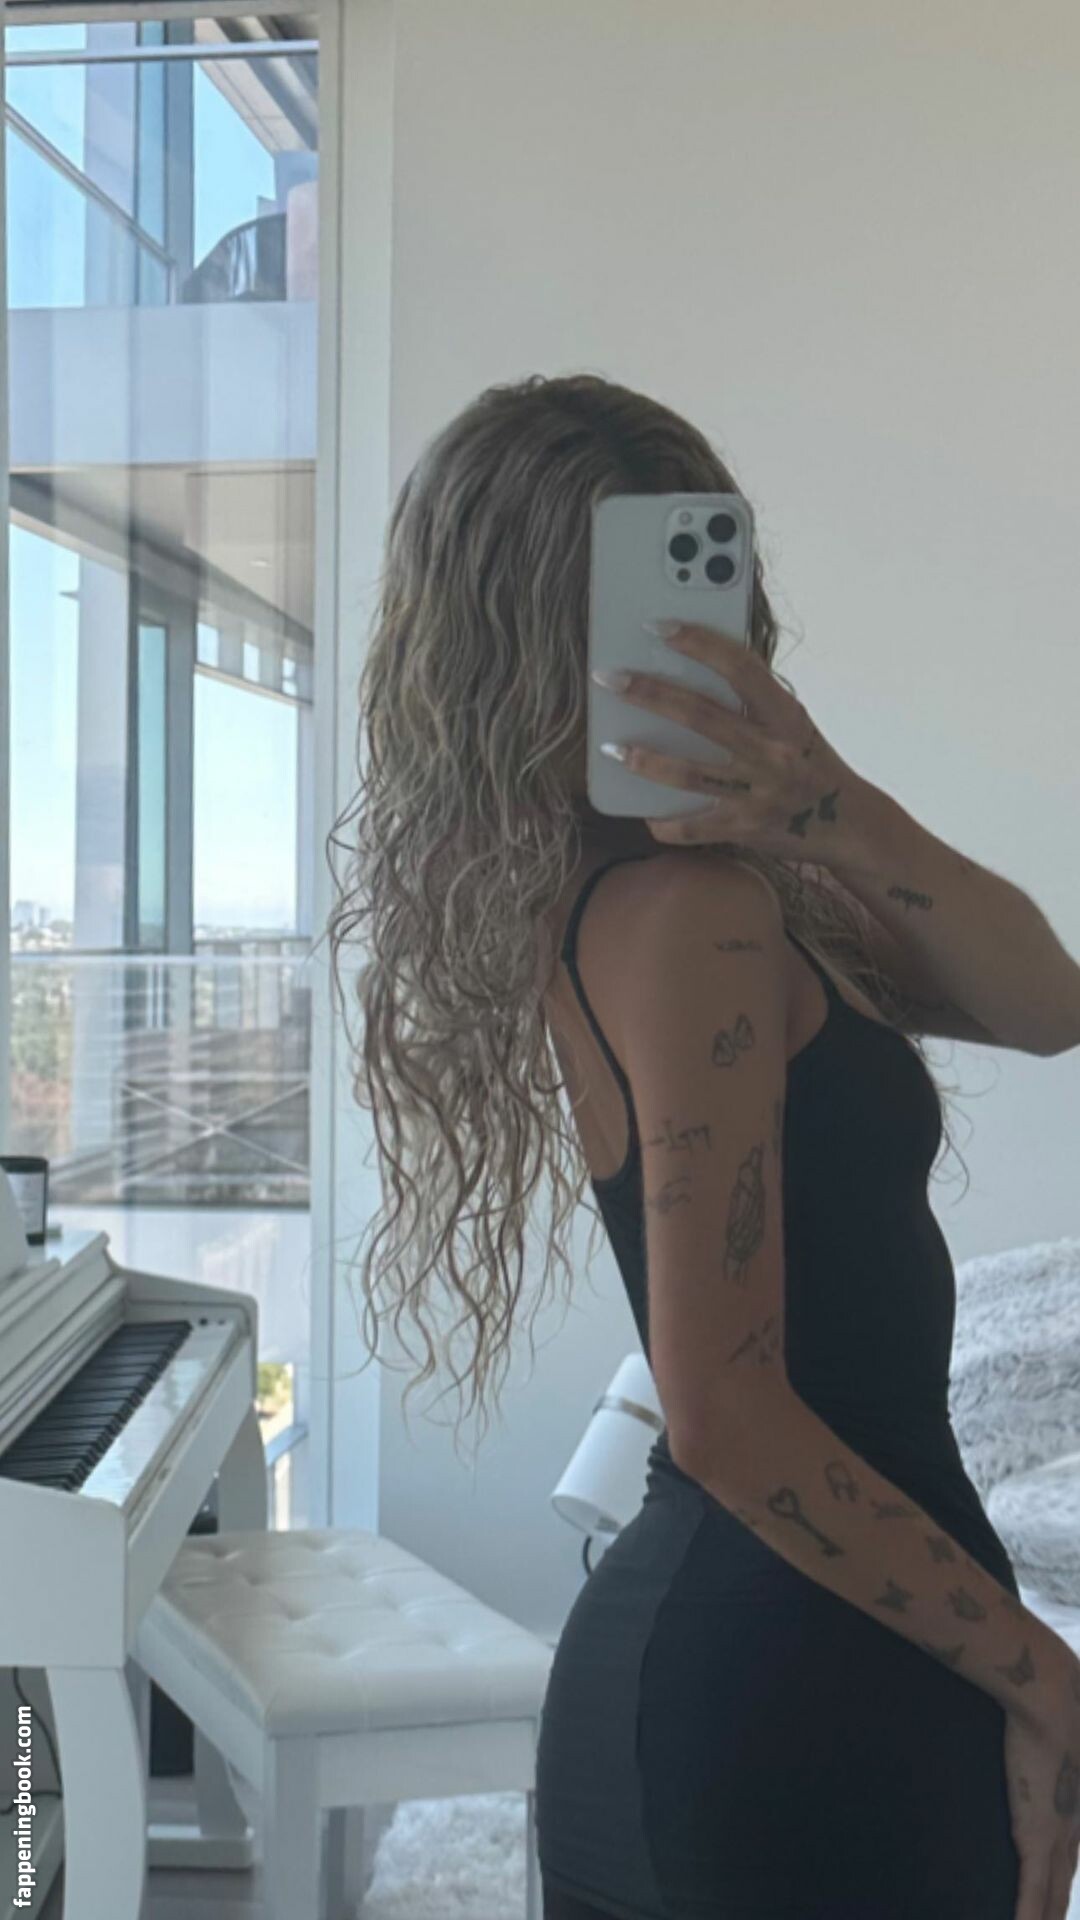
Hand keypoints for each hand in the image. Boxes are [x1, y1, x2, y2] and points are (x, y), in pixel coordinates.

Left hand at [597, 620, 867, 862]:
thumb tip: (695, 668)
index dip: (698, 642)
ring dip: (644, 760)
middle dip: (649, 693)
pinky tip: (644, 814)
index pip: (740, 667)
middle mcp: (773, 751)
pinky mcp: (746, 830)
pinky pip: (695, 827)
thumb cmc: (810, 763)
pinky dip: (666, 823)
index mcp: (785, 715)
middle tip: (610, 679)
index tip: (659, 626)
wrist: (850, 825)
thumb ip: (754, 700)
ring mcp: (759, 793)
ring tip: (610, 748)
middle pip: (700, 715)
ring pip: (689, 773)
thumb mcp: (793, 723)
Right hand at [1004, 1665, 1079, 1919]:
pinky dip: (1027, 1914)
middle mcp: (1072, 1828)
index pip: (1067, 1859)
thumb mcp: (1049, 1735)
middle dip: (1054, 1909)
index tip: (1051, 1900)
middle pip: (1063, 1884)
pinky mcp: (1037, 1838)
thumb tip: (1022, 1745)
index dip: (1059, 1884)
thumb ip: (1038, 1748)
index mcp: (1075, 1807)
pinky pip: (1033, 1892)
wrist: (1051, 1699)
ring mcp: (1057, 1836)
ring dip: (1043, 1916)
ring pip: (1052, 1895)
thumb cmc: (1047, 1704)